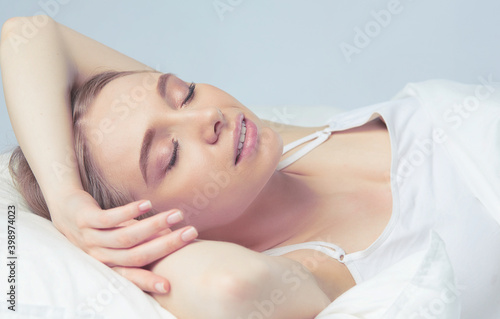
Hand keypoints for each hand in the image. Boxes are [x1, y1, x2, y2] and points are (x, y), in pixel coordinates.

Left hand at [51, 189, 197, 293]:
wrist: (66, 208)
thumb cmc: (101, 226)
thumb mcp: (120, 237)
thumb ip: (143, 240)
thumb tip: (173, 235)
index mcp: (109, 264)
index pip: (131, 275)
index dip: (148, 281)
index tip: (169, 285)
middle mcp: (100, 255)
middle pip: (136, 255)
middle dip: (166, 245)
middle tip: (190, 233)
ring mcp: (92, 238)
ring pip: (126, 237)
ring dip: (154, 226)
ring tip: (176, 215)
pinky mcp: (86, 219)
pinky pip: (109, 218)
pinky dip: (129, 212)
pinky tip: (147, 204)